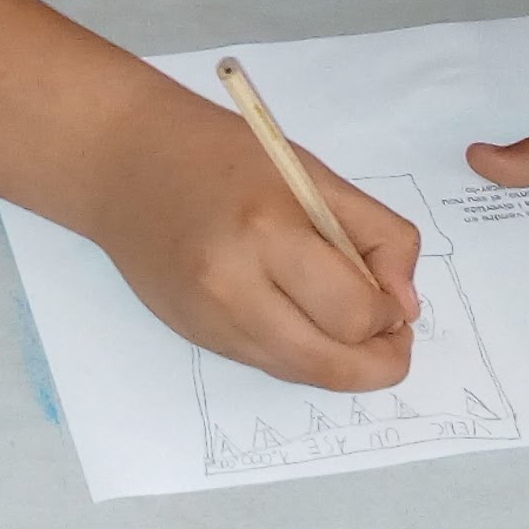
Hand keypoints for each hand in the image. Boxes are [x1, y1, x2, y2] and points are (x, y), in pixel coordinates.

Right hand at [87, 95, 425, 390]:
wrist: (121, 162)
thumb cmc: (222, 154)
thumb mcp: (313, 174)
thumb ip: (376, 236)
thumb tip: (406, 307)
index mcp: (268, 234)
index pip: (354, 314)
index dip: (389, 315)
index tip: (391, 296)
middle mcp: (233, 291)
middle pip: (332, 367)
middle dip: (379, 360)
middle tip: (391, 332)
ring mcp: (210, 323)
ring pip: (303, 374)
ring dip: (341, 360)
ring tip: (347, 319)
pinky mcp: (195, 338)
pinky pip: (269, 363)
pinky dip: (299, 350)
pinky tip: (298, 311)